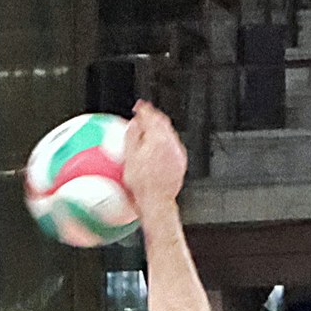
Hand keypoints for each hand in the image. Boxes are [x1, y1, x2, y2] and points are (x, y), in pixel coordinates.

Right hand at [117, 99, 187, 213]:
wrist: (157, 203)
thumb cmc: (141, 186)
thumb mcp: (129, 158)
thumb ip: (132, 137)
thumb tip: (134, 123)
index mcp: (158, 139)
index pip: (151, 116)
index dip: (143, 109)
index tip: (138, 107)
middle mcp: (171, 144)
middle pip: (163, 122)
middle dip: (153, 116)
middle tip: (144, 116)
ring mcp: (177, 154)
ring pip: (170, 134)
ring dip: (160, 129)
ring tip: (150, 130)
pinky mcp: (180, 164)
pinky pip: (173, 147)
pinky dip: (165, 142)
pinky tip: (158, 148)